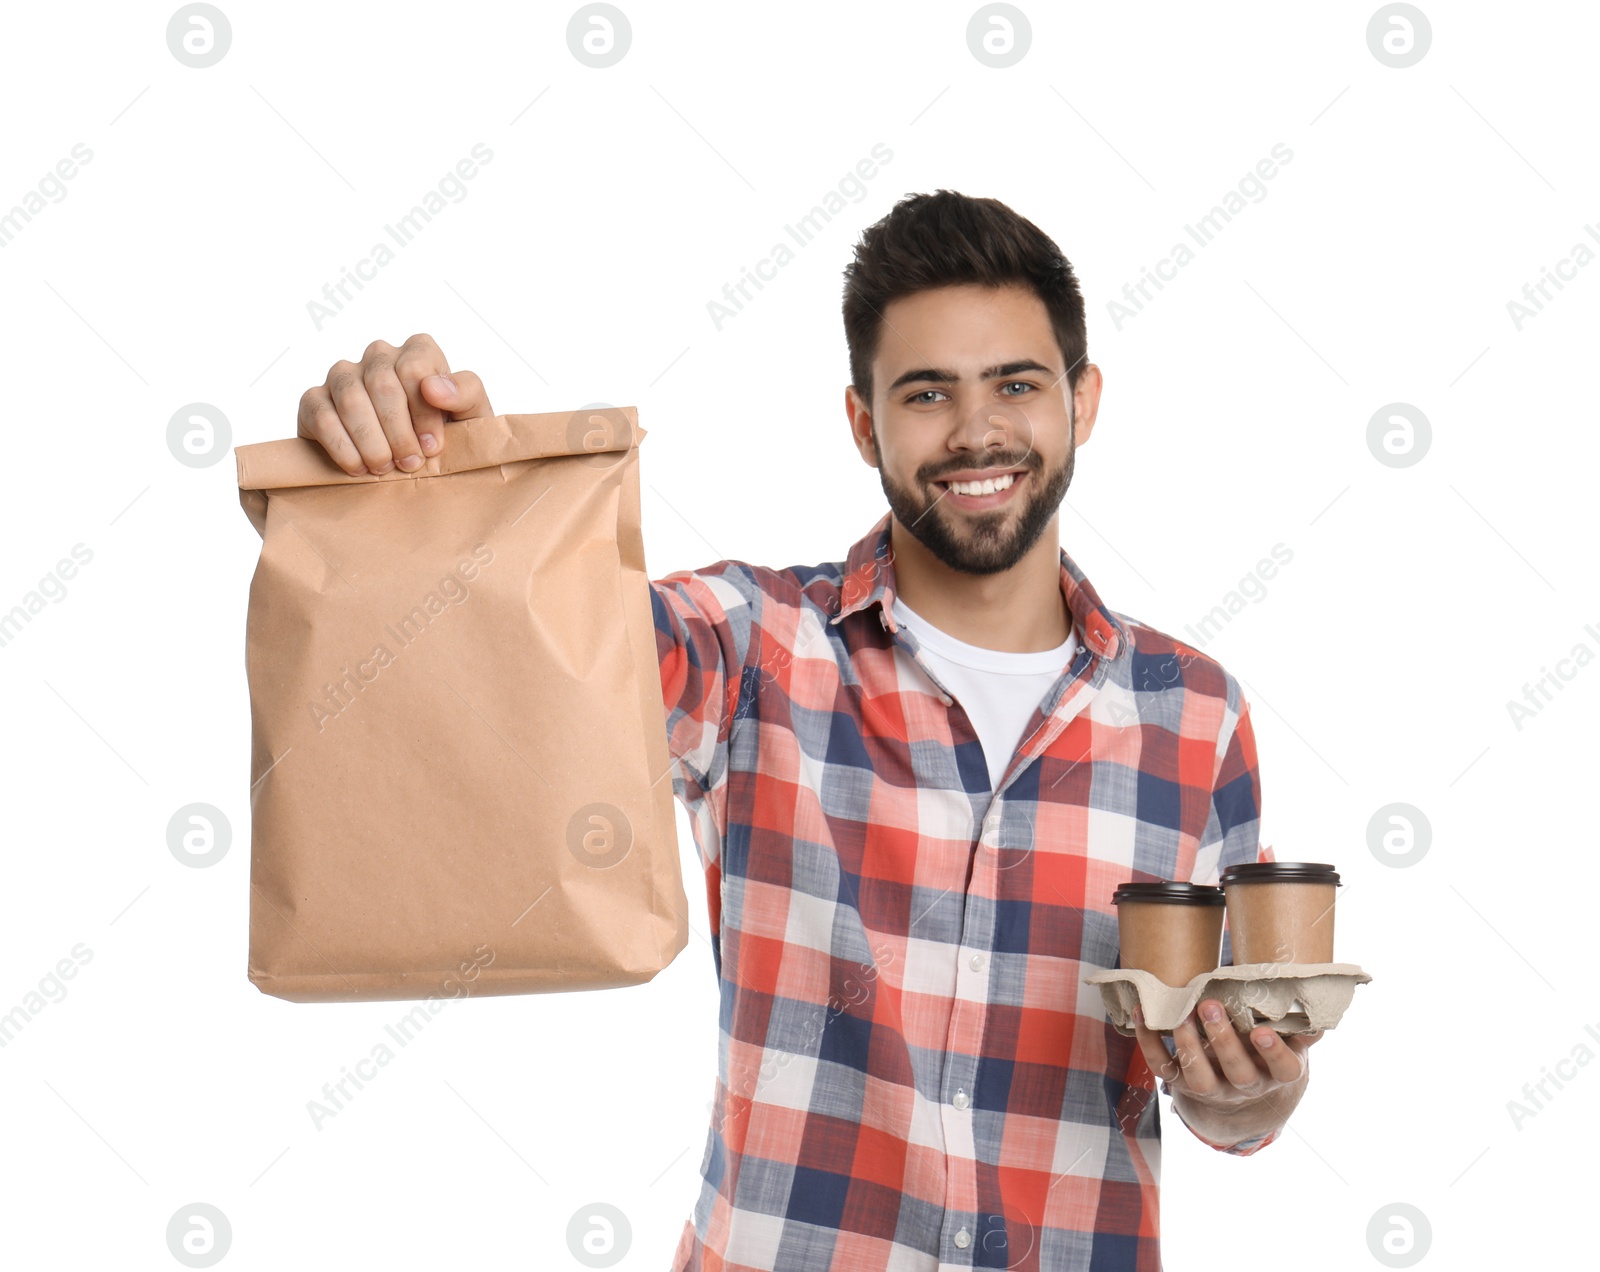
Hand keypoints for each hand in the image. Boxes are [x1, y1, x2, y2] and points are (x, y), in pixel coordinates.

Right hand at [297, 333, 492, 475]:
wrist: (411, 461)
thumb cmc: (445, 435)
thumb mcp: (471, 416)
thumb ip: (466, 394)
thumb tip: (433, 387)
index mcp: (418, 351)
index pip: (414, 369)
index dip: (424, 414)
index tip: (432, 448)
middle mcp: (379, 355)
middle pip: (382, 385)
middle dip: (398, 433)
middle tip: (410, 465)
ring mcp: (343, 374)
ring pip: (351, 399)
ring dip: (371, 442)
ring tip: (385, 469)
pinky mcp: (315, 399)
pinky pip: (321, 417)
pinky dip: (343, 448)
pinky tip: (359, 468)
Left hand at [1133, 998, 1320, 1138]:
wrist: (1240, 1088)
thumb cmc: (1267, 1051)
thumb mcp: (1291, 1043)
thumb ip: (1301, 1029)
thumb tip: (1318, 1008)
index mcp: (1276, 1074)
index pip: (1282, 1069)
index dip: (1273, 1052)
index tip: (1262, 1030)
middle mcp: (1245, 1085)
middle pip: (1237, 1072)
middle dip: (1223, 1041)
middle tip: (1211, 1006)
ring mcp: (1212, 1088)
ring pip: (1199, 1077)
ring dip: (1188, 1045)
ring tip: (1182, 1014)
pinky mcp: (1182, 1083)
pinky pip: (1162, 1067)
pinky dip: (1148, 1042)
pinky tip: (1142, 1013)